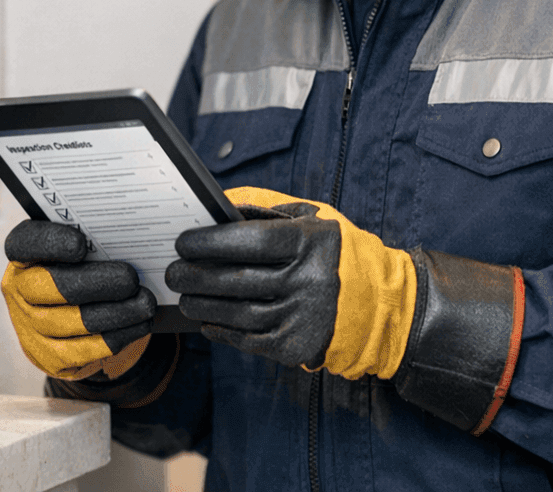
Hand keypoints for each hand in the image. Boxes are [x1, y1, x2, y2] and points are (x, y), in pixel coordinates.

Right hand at [1, 219, 155, 379]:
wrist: (72, 313)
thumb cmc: (83, 268)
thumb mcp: (83, 249)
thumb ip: (96, 240)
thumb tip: (129, 238)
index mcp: (24, 255)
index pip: (24, 243)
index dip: (50, 243)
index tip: (80, 244)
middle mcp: (19, 290)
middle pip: (55, 286)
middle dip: (98, 282)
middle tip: (131, 279)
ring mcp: (29, 326)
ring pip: (76, 321)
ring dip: (117, 312)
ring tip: (146, 303)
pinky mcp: (48, 356)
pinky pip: (85, 350)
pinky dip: (118, 336)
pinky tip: (140, 324)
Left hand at [165, 186, 415, 380]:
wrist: (380, 304)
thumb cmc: (336, 253)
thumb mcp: (312, 219)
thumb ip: (266, 210)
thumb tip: (218, 205)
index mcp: (312, 243)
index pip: (251, 241)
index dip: (211, 242)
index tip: (183, 242)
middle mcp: (309, 281)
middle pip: (238, 280)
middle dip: (195, 276)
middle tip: (173, 272)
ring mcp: (302, 316)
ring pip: (238, 313)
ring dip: (202, 304)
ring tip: (184, 295)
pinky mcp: (297, 345)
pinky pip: (249, 339)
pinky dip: (222, 330)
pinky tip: (207, 319)